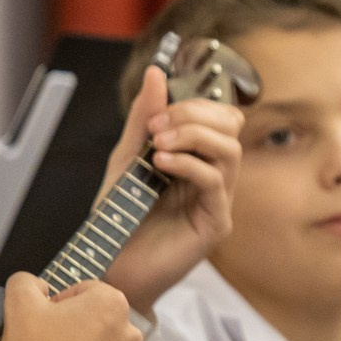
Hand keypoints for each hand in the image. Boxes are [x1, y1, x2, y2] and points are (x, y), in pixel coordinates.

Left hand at [97, 64, 244, 313]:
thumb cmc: (119, 219)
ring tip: (157, 145)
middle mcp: (213, 177)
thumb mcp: (126, 158)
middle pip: (232, 127)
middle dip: (195, 115)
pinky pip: (216, 182)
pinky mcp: (215, 224)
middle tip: (158, 126)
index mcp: (198, 159)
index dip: (195, 104)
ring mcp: (218, 201)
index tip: (158, 112)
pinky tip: (161, 164)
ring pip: (230, 151)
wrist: (108, 267)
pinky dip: (189, 164)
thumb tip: (157, 73)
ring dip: (192, 137)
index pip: (220, 116)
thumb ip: (143, 118)